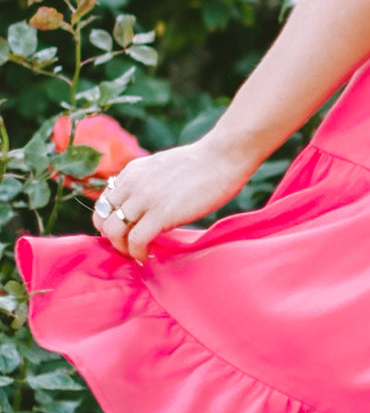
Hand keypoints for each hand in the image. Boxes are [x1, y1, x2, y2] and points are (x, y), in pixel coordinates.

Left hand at [91, 137, 254, 263]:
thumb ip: (149, 182)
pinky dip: (137, 254)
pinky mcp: (161, 214)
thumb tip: (147, 203)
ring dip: (122, 248)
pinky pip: (136, 241)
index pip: (104, 202)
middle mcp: (133, 183)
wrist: (225, 156)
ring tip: (138, 253)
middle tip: (129, 245)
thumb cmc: (205, 163)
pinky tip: (148, 256)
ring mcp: (145, 198)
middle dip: (112, 237)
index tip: (125, 231)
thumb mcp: (164, 166)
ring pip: (113, 231)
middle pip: (102, 218)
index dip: (111, 220)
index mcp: (133, 171)